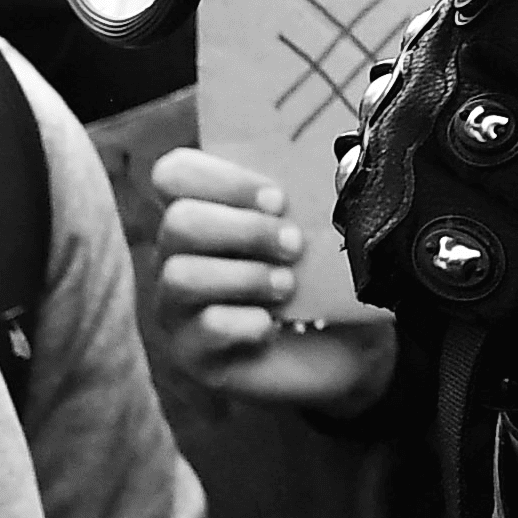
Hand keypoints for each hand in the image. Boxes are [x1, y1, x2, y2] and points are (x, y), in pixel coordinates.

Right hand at [153, 147, 395, 414]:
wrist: (343, 351)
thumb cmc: (322, 280)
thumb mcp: (323, 234)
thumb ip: (313, 197)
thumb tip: (338, 165)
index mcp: (203, 211)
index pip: (175, 174)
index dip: (222, 179)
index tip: (278, 199)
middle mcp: (177, 255)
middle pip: (179, 223)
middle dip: (244, 230)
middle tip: (294, 245)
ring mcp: (177, 306)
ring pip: (181, 276)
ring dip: (245, 276)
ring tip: (287, 286)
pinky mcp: (192, 353)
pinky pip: (203, 329)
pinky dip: (244, 323)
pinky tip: (272, 326)